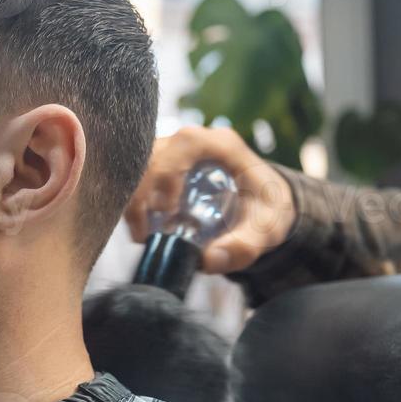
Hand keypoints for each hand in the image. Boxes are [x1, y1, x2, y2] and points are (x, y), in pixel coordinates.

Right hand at [124, 126, 297, 274]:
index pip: (185, 143)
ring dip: (132, 199)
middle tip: (145, 233)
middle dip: (141, 193)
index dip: (168, 171)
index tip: (166, 210)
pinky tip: (142, 230)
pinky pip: (134, 177)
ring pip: (136, 164)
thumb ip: (244, 245)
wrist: (261, 205)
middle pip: (153, 153)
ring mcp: (172, 151)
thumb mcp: (267, 230)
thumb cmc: (265, 210)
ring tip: (142, 235)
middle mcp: (193, 142)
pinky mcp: (159, 166)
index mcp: (221, 145)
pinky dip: (133, 202)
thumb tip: (207, 259)